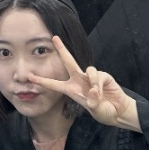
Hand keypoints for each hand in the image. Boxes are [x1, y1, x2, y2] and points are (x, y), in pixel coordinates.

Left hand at [26, 35, 140, 130]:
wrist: (118, 112)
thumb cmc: (104, 111)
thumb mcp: (96, 110)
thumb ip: (93, 102)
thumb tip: (93, 90)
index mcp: (72, 90)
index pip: (54, 84)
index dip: (42, 80)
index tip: (29, 76)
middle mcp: (79, 81)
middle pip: (69, 61)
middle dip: (62, 49)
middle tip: (54, 38)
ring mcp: (91, 77)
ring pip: (88, 69)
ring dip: (92, 85)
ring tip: (97, 97)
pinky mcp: (103, 76)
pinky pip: (98, 76)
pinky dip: (99, 85)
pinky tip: (102, 93)